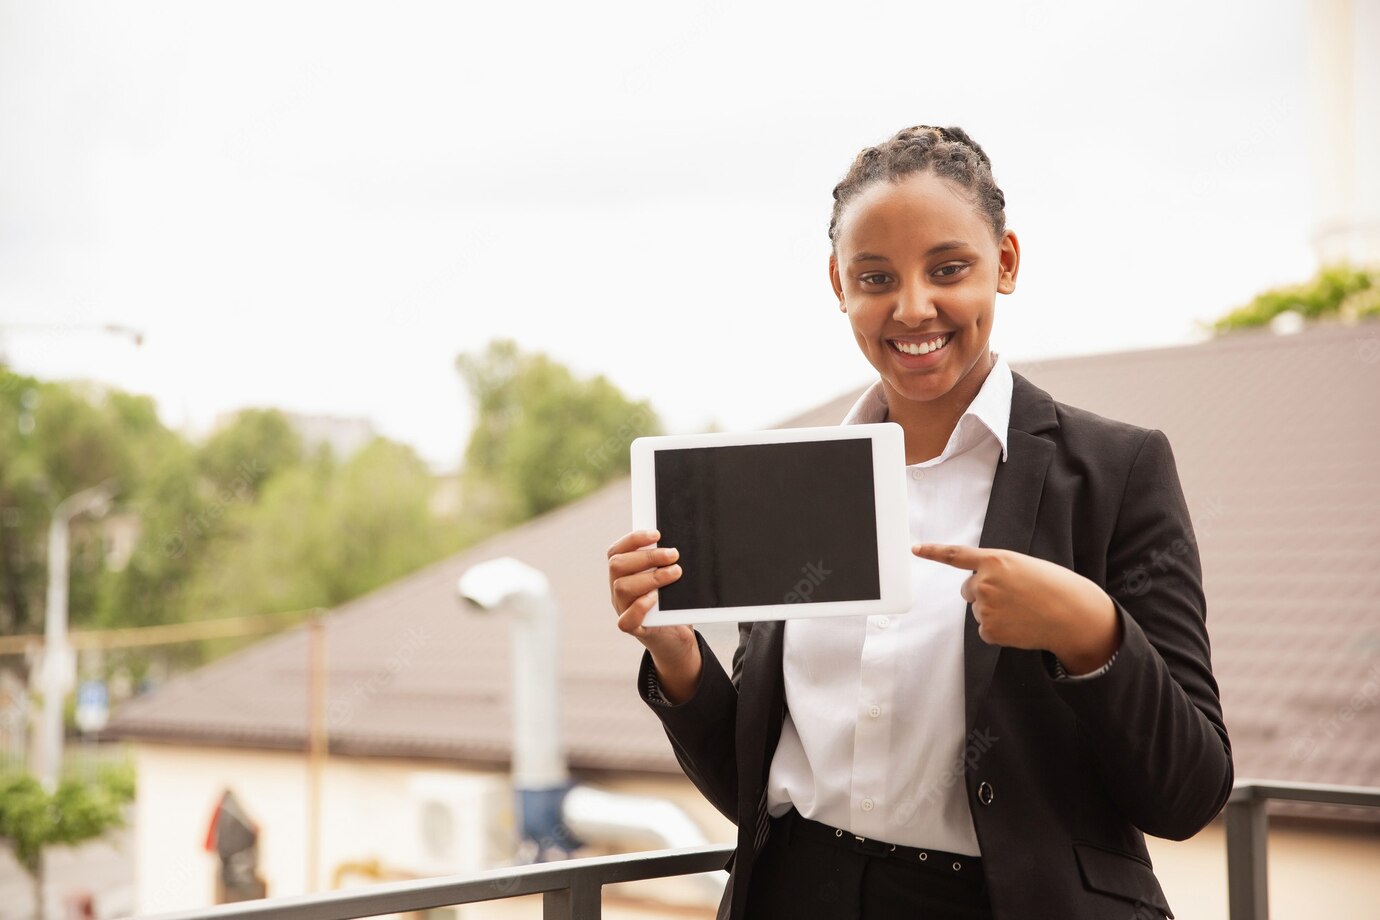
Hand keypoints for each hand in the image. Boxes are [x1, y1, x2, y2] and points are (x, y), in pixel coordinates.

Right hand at [607, 529, 701, 701]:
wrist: (675, 635)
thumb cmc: (671, 601)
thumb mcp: (667, 578)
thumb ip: (664, 562)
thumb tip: (677, 541)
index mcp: (622, 573)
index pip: (616, 551)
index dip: (634, 539)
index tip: (657, 533)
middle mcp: (617, 589)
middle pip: (617, 565)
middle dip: (647, 557)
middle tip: (673, 554)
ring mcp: (622, 609)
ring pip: (622, 588)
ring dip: (651, 577)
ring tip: (675, 573)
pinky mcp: (632, 628)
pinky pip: (626, 620)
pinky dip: (641, 606)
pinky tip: (657, 598)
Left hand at [912, 543, 1121, 674]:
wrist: (1073, 615)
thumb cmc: (1053, 587)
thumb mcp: (1023, 566)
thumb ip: (997, 570)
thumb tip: (978, 587)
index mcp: (995, 560)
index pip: (956, 555)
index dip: (933, 551)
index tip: (915, 549)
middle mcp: (984, 582)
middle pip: (968, 589)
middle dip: (983, 592)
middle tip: (1013, 596)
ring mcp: (984, 607)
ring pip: (977, 609)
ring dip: (994, 610)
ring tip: (1022, 610)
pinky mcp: (988, 630)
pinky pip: (985, 629)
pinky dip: (999, 629)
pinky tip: (1019, 625)